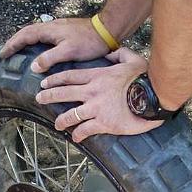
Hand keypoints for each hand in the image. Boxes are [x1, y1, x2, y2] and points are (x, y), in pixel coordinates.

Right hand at [0, 18, 109, 72]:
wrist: (107, 31)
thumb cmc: (89, 41)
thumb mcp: (68, 51)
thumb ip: (49, 58)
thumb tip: (33, 66)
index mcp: (49, 30)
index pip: (24, 36)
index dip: (12, 45)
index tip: (3, 54)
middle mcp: (51, 27)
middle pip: (27, 32)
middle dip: (15, 42)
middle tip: (6, 53)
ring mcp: (58, 28)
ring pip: (35, 33)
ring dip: (24, 42)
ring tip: (17, 52)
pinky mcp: (64, 32)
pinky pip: (43, 36)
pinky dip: (35, 43)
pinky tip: (37, 51)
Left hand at [35, 47, 163, 141]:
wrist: (152, 95)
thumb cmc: (145, 77)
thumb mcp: (132, 59)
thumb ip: (119, 55)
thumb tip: (111, 53)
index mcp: (97, 76)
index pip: (70, 76)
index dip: (55, 79)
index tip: (45, 82)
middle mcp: (92, 92)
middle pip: (64, 93)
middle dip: (49, 96)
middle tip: (39, 99)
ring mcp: (96, 108)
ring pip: (71, 115)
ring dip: (61, 120)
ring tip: (57, 125)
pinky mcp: (103, 123)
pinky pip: (85, 130)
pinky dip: (78, 135)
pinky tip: (75, 138)